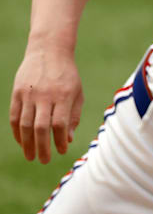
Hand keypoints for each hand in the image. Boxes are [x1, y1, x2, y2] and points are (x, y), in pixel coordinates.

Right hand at [10, 46, 83, 164]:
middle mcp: (44, 96)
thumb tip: (68, 139)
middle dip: (42, 147)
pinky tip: (21, 141)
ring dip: (27, 143)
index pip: (59, 124)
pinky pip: (15, 116)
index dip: (59, 140)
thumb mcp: (77, 93)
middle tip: (44, 161)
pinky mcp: (17, 93)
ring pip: (25, 124)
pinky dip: (17, 131)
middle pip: (40, 127)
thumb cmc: (67, 76)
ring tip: (31, 156)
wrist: (48, 52)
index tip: (62, 151)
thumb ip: (73, 116)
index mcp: (62, 96)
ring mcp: (28, 94)